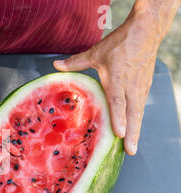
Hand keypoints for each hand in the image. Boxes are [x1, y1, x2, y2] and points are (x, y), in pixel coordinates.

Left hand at [53, 7, 163, 154]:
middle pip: (132, 113)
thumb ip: (76, 62)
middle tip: (129, 151)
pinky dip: (137, 120)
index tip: (118, 133)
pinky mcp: (145, 87)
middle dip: (131, 133)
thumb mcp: (96, 52)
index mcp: (117, 78)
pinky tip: (133, 131)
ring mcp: (140, 87)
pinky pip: (141, 106)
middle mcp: (131, 86)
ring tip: (132, 148)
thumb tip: (56, 65)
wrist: (146, 31)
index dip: (119, 118)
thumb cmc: (120, 43)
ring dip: (136, 130)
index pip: (118, 102)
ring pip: (139, 112)